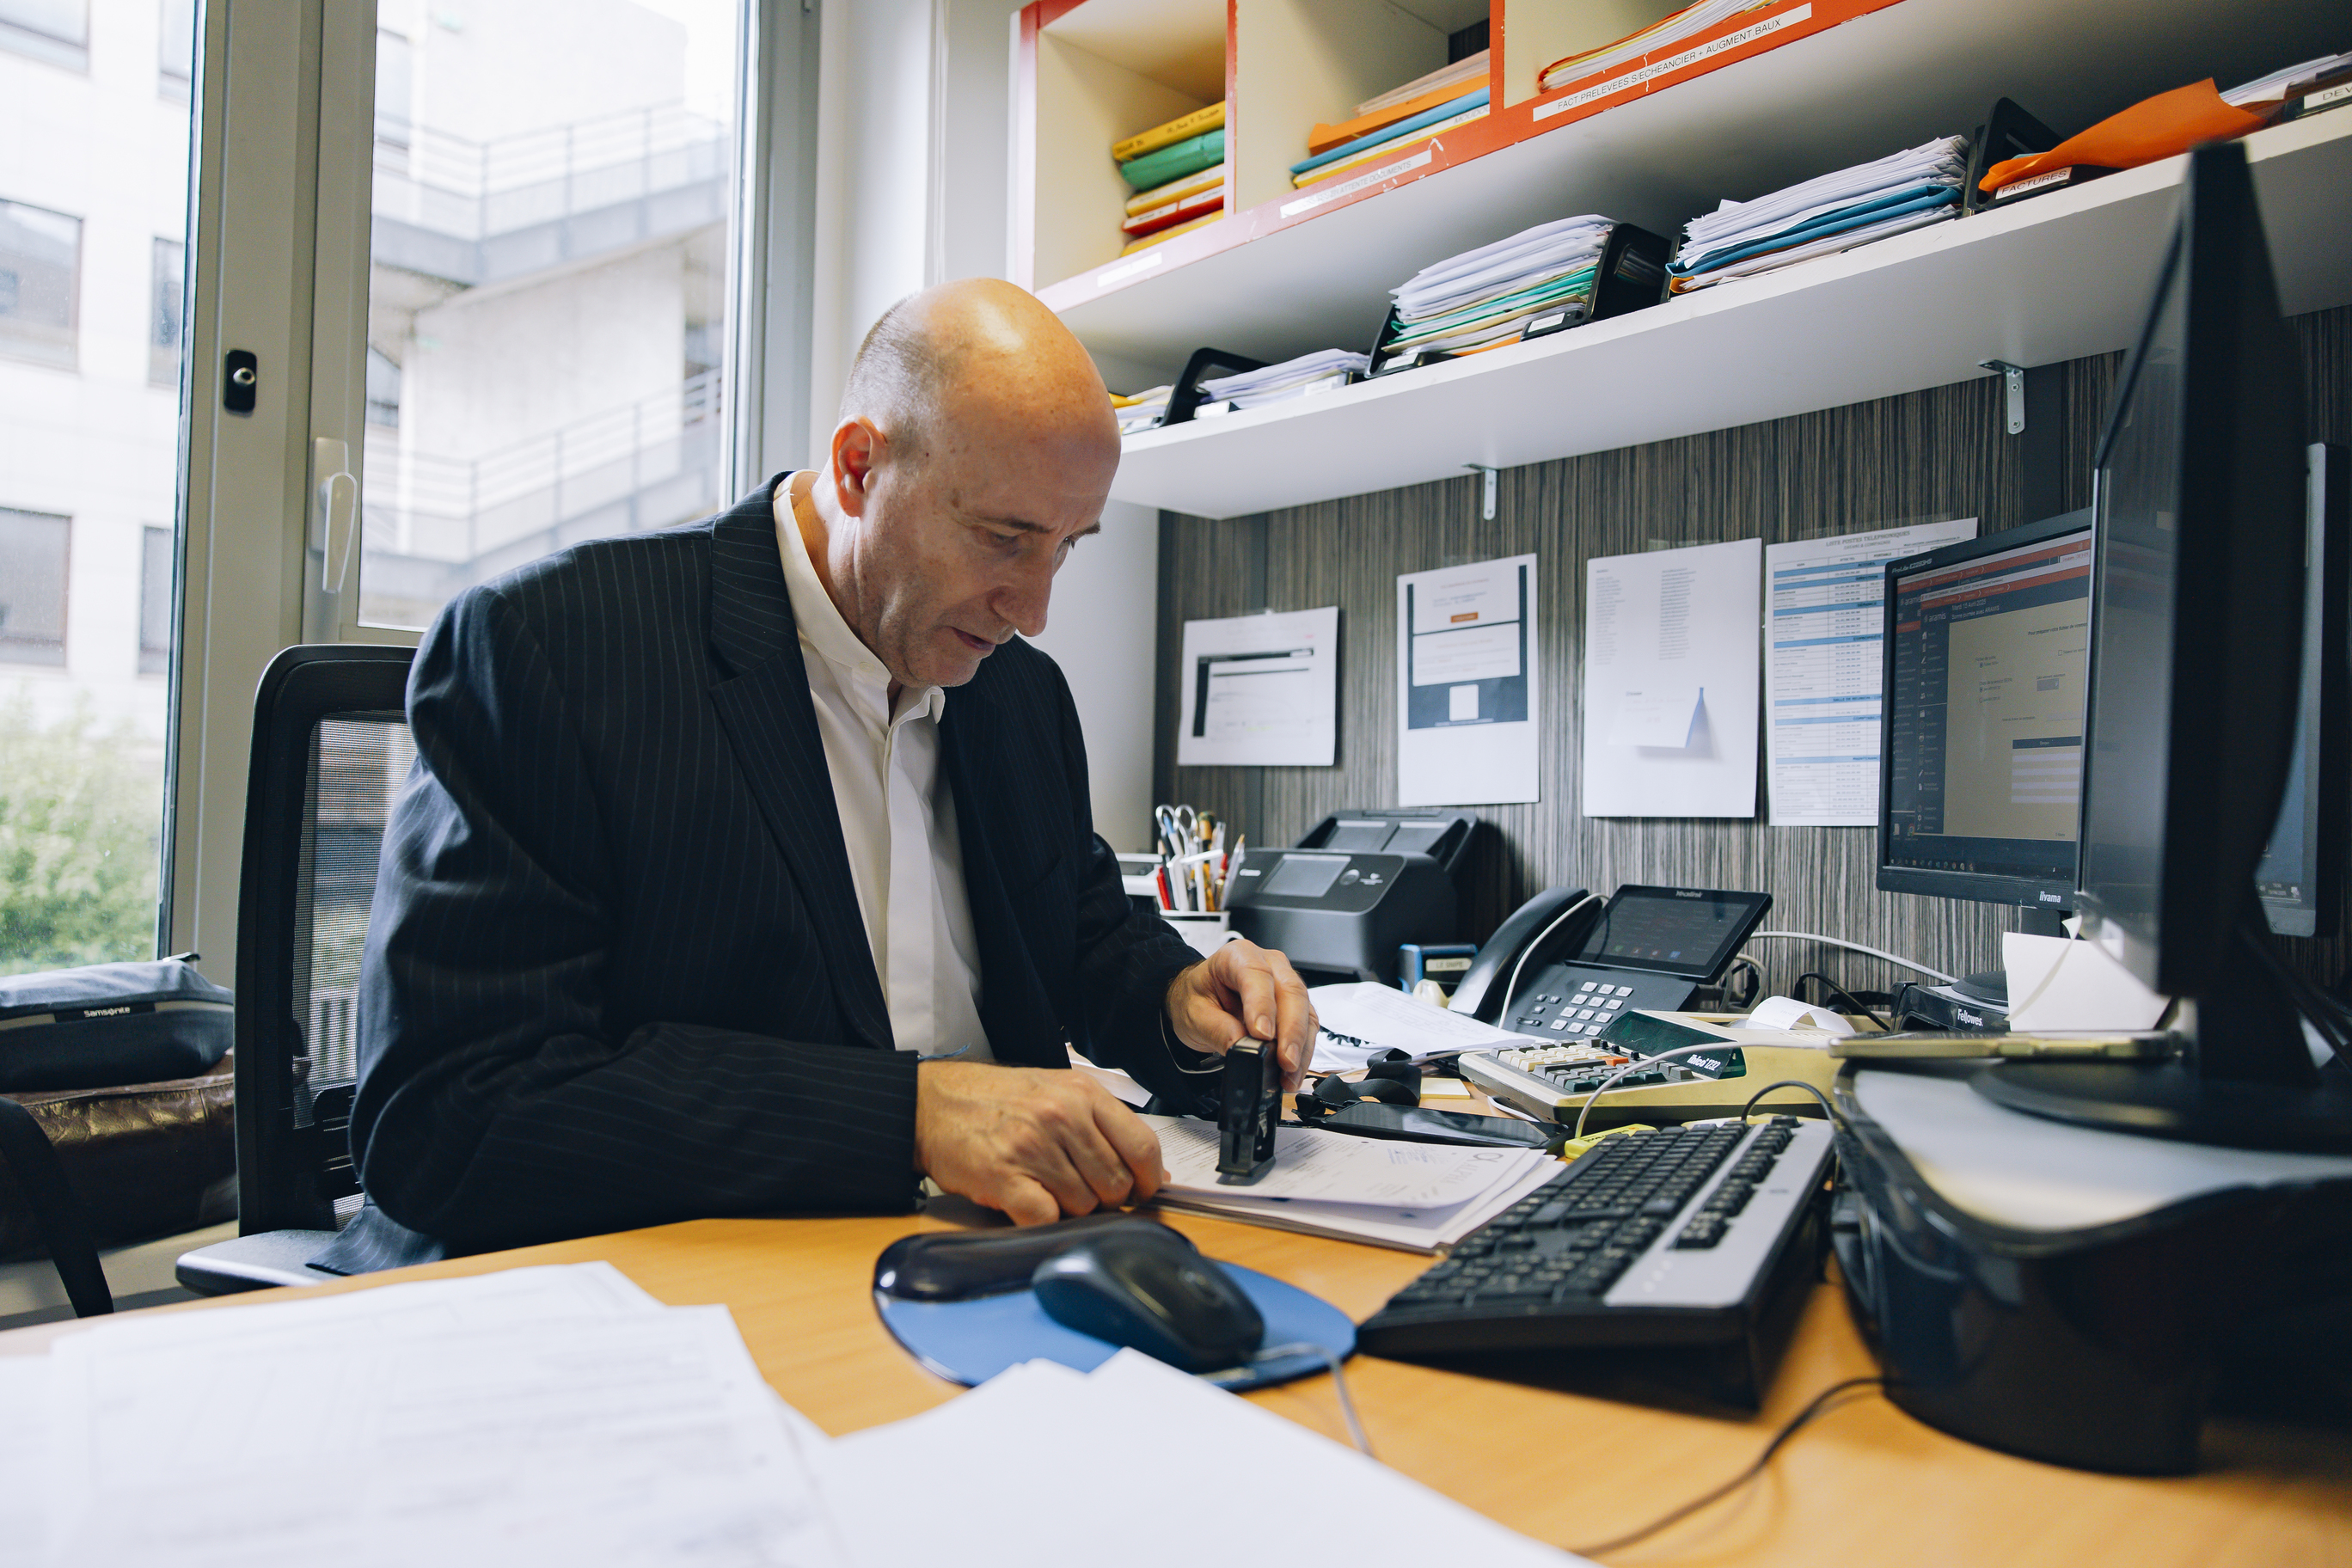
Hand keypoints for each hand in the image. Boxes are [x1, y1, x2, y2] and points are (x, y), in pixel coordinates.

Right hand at [913, 1060, 1165, 1225]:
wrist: (932, 1104)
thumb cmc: (998, 1101)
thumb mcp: (1058, 1092)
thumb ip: (1102, 1125)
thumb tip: (1151, 1171)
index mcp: (1083, 1094)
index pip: (1143, 1147)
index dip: (1148, 1179)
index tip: (1139, 1192)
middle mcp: (1062, 1117)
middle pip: (1115, 1185)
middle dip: (1102, 1199)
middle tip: (1076, 1189)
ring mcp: (1033, 1147)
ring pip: (1083, 1206)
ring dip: (1068, 1209)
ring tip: (1043, 1188)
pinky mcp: (1004, 1177)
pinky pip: (1046, 1219)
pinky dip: (1042, 1222)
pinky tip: (1027, 1204)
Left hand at [1165, 938, 1316, 1091]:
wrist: (1198, 1000)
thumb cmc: (1196, 998)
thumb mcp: (1195, 1015)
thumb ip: (1217, 1029)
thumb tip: (1242, 1046)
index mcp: (1238, 955)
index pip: (1257, 974)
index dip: (1263, 1005)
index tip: (1262, 1035)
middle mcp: (1269, 964)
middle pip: (1291, 992)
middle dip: (1292, 1030)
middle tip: (1285, 1061)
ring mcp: (1285, 984)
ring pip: (1305, 1011)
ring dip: (1301, 1046)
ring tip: (1289, 1074)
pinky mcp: (1295, 1006)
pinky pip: (1307, 1026)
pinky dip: (1303, 1051)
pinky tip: (1292, 1072)